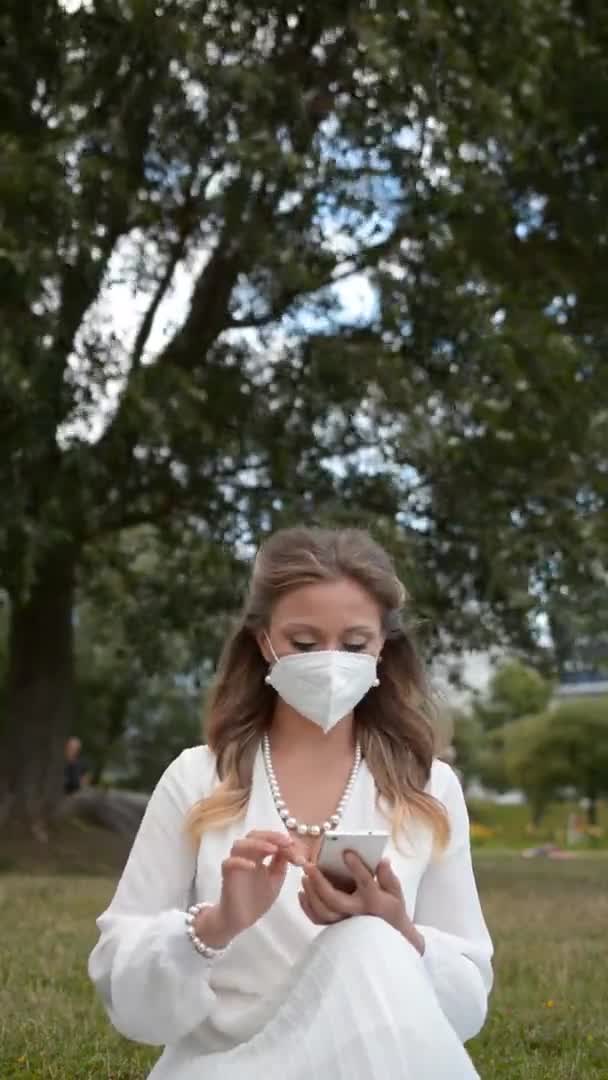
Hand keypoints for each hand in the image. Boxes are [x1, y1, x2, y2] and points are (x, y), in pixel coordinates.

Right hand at [197, 831, 302, 947]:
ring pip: (239, 844)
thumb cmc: (257, 900)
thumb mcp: (275, 880)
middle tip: (286, 842)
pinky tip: (253, 866)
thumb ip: (281, 864)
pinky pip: (229, 863)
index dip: (282, 840)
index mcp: (258, 856)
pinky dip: (240, 861)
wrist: (241, 920)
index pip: (268, 839)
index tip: (295, 846)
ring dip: (256, 844)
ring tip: (273, 850)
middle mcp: (246, 856)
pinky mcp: (227, 876)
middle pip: (253, 835)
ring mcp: (235, 865)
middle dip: (271, 836)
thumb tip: (291, 848)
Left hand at [299, 854, 424, 954]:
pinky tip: (302, 893)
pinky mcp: (336, 929)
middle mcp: (357, 913)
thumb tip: (382, 860)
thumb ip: (388, 878)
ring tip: (305, 876)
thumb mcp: (396, 895)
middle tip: (309, 865)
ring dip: (311, 893)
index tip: (346, 853)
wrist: (389, 941)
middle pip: (335, 899)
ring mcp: (345, 923)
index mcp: (374, 901)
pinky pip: (318, 920)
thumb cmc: (391, 914)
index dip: (356, 867)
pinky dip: (307, 907)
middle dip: (320, 881)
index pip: (365, 882)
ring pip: (323, 911)